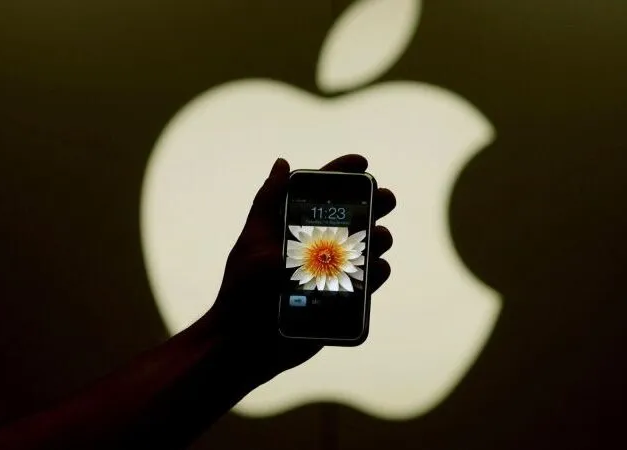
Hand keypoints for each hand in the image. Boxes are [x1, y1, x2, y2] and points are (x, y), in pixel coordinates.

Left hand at [208, 154, 395, 381]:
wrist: (244, 344)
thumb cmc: (242, 292)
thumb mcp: (253, 243)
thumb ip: (268, 204)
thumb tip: (282, 164)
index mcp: (293, 229)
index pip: (320, 194)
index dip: (342, 175)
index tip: (362, 163)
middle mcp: (315, 248)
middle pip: (352, 219)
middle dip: (372, 204)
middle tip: (385, 199)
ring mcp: (330, 274)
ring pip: (365, 250)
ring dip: (377, 238)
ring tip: (379, 236)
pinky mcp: (340, 301)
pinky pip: (367, 284)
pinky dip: (377, 274)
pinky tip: (379, 267)